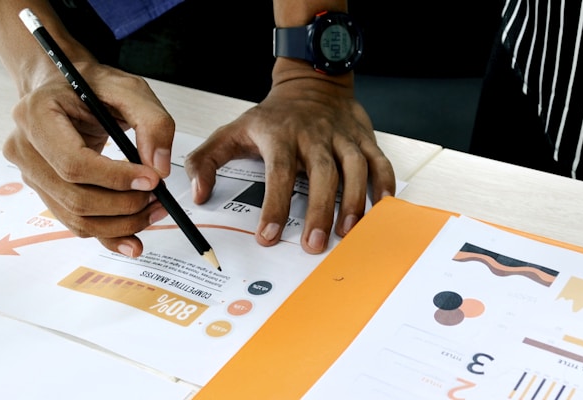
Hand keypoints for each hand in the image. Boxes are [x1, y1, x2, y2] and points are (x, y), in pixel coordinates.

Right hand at [4, 61, 176, 257]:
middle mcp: (24, 148)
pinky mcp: (44, 191)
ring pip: (75, 217)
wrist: (65, 89)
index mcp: (36, 115)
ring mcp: (30, 174)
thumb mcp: (130, 89)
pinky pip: (75, 223)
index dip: (115, 178)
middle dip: (123, 205)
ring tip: (153, 210)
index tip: (151, 180)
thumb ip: (153, 122)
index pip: (73, 162)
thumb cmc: (93, 86)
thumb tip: (158, 168)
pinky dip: (107, 234)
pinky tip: (133, 239)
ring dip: (120, 223)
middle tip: (158, 197)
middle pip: (75, 197)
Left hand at [185, 65, 395, 254]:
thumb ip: (206, 162)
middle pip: (321, 173)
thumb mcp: (232, 132)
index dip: (274, 206)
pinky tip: (381, 208)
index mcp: (280, 135)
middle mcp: (313, 134)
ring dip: (353, 201)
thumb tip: (198, 194)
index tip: (269, 236)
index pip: (277, 172)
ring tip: (348, 232)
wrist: (310, 82)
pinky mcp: (363, 137)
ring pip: (354, 166)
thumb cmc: (272, 117)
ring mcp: (341, 135)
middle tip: (314, 244)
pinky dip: (384, 184)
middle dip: (320, 210)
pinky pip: (379, 160)